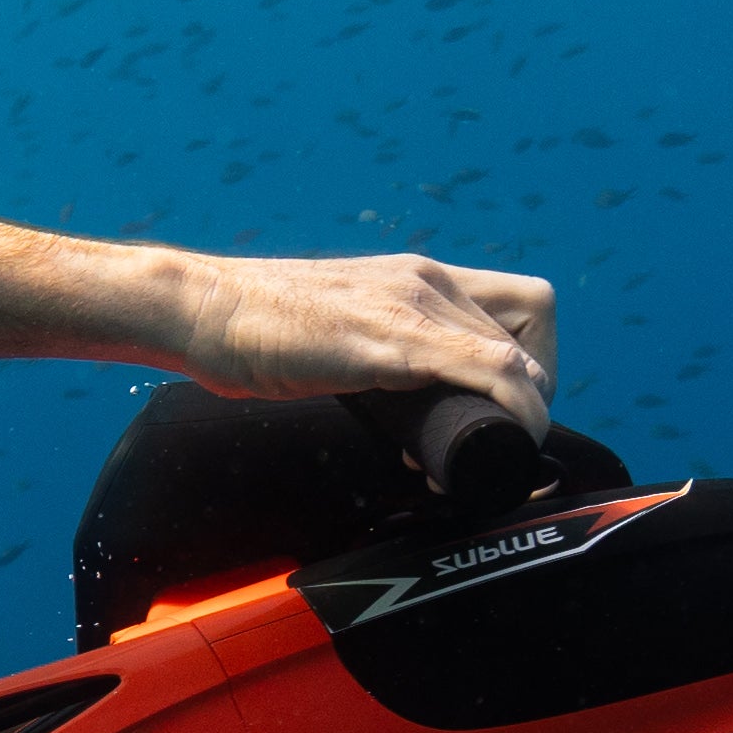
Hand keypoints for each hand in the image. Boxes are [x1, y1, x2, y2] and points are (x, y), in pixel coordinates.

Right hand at [181, 252, 553, 423]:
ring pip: (520, 355)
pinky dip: (512, 414)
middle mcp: (427, 280)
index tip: (497, 409)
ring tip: (486, 455)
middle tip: (492, 440)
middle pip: (531, 330)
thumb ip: (376, 353)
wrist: (201, 309)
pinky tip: (486, 450)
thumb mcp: (340, 332)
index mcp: (416, 276)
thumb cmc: (254, 330)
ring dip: (524, 414)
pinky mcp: (396, 339)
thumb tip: (401, 408)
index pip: (519, 306)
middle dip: (528, 396)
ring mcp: (414, 305)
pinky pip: (491, 373)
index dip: (528, 361)